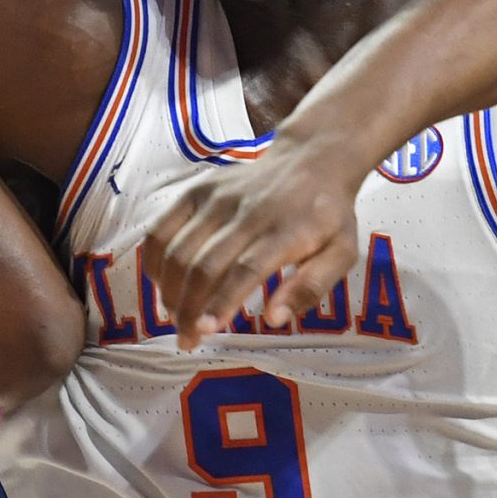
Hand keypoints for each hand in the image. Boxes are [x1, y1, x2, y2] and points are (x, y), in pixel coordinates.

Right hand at [143, 140, 366, 350]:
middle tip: (186, 339)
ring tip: (175, 317)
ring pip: (178, 249)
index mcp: (284, 231)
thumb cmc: (327, 215)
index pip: (244, 269)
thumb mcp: (342, 252)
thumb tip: (274, 318)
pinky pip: (162, 228)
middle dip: (188, 308)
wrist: (311, 158)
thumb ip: (312, 287)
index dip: (220, 302)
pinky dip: (154, 260)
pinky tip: (161, 284)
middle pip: (204, 265)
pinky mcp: (197, 190)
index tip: (203, 332)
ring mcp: (217, 198)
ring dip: (169, 290)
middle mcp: (245, 212)